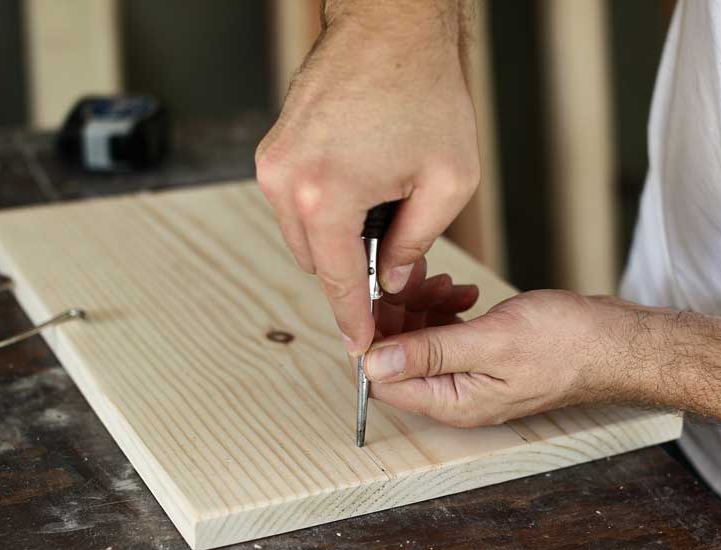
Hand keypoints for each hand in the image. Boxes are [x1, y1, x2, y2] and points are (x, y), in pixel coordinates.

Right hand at [255, 0, 478, 355]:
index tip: (361, 348)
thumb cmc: (423, 88)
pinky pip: (296, 203)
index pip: (338, 282)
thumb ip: (417, 242)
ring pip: (303, 234)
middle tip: (397, 264)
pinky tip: (364, 183)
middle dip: (354, 272)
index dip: (355, 320)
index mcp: (325, 197)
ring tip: (385, 205)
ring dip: (339, 239)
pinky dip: (326, 210)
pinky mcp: (272, 148)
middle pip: (316, 262)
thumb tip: (394, 278)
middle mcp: (286, 182)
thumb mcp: (448, 181)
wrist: (390, 24)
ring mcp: (272, 163)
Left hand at [366, 290, 629, 427]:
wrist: (617, 341)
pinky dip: (447, 309)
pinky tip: (465, 294)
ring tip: (449, 285)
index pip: (381, 382)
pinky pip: (446, 333)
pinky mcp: (482, 356)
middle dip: (400, 316)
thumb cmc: (569, 346)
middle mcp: (455, 396)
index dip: (372, 339)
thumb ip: (429, 354)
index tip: (378, 300)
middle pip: (398, 357)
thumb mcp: (491, 343)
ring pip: (421, 339)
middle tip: (417, 281)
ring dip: (425, 306)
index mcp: (451, 403)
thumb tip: (373, 363)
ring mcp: (469, 376)